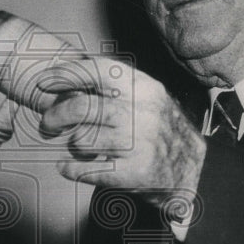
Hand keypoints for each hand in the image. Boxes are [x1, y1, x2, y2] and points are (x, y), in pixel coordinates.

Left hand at [38, 58, 205, 207]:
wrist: (198, 171)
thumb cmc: (165, 133)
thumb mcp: (149, 101)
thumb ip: (116, 90)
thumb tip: (69, 84)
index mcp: (145, 88)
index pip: (99, 71)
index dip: (66, 74)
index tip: (45, 81)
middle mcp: (143, 113)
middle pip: (83, 107)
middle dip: (56, 115)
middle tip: (48, 123)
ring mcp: (140, 143)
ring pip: (83, 139)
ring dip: (72, 143)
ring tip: (77, 146)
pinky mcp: (136, 172)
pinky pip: (88, 170)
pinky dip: (72, 170)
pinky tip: (69, 168)